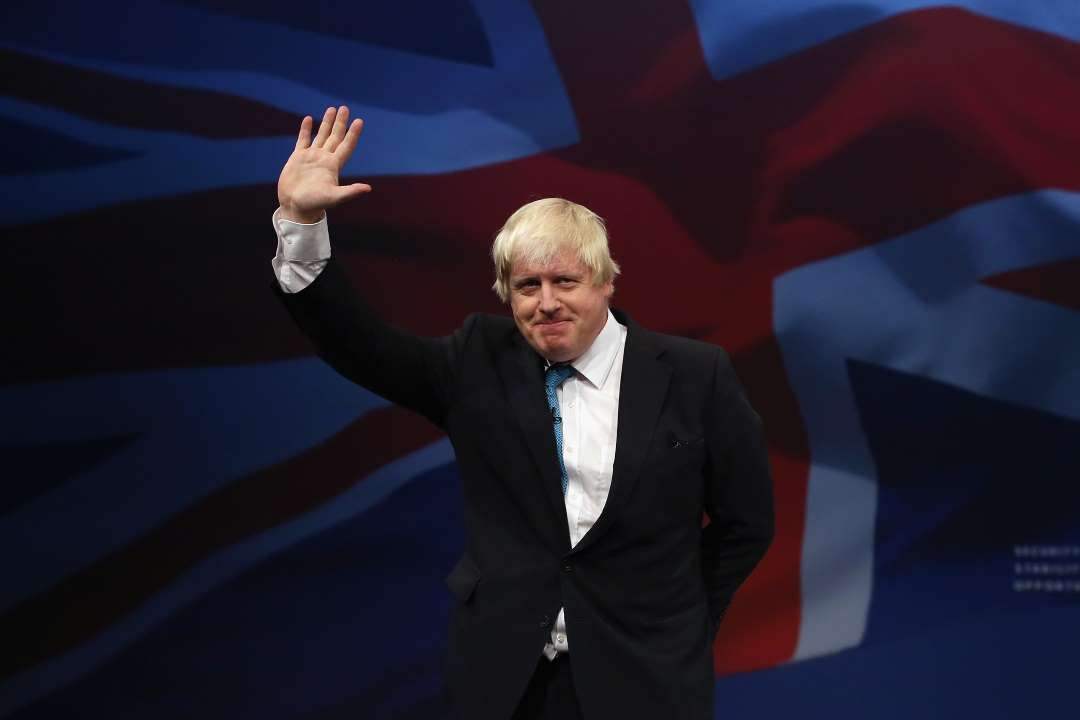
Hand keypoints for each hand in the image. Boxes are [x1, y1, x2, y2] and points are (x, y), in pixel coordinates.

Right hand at [277, 105, 371, 222]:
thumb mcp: (333, 198)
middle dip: (340, 123)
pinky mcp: (297, 158)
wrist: (295, 207)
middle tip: (345, 108)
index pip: (346, 146)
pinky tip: (309, 119)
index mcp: (333, 166)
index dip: (353, 134)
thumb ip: (350, 192)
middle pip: (335, 137)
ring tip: (332, 109)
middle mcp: (324, 159)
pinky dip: (306, 129)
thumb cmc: (314, 204)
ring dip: (327, 123)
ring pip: (321, 136)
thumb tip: (368, 189)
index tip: (359, 121)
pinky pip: (303, 140)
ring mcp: (311, 157)